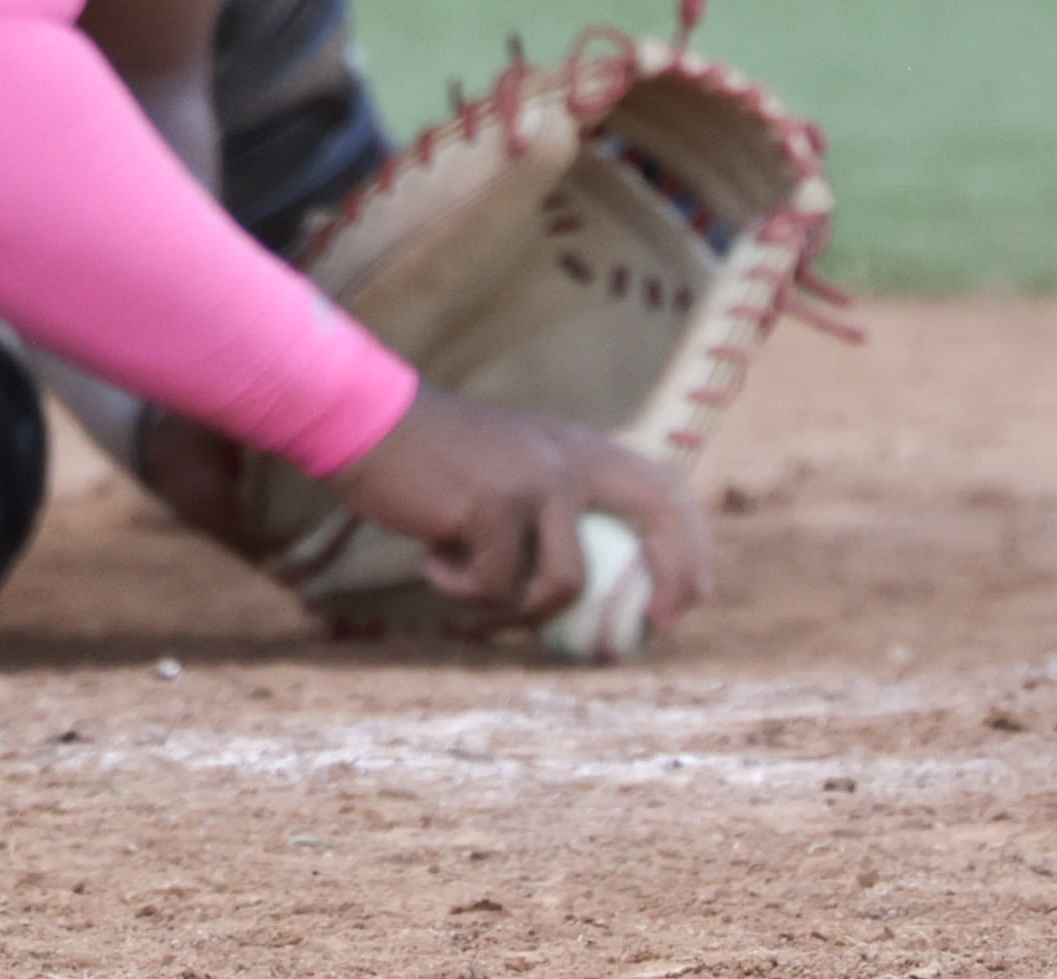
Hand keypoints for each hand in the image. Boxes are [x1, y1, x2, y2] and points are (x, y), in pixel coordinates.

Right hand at [323, 389, 708, 641]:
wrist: (367, 423)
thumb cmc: (429, 464)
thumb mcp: (509, 476)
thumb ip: (551, 516)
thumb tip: (585, 598)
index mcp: (578, 447)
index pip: (665, 487)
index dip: (690, 544)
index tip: (687, 601)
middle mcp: (569, 456)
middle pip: (658, 514)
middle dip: (673, 578)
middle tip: (651, 632)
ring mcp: (537, 478)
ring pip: (566, 582)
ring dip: (517, 605)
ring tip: (466, 579)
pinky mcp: (496, 505)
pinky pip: (495, 586)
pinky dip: (460, 588)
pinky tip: (431, 556)